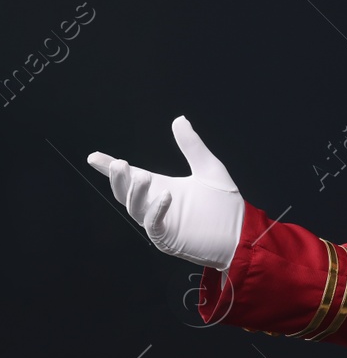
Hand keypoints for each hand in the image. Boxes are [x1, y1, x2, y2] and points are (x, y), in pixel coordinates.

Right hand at [88, 116, 245, 271]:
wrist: (242, 232)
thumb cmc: (225, 204)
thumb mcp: (209, 168)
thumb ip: (192, 146)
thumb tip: (179, 119)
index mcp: (161, 188)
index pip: (131, 177)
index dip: (110, 168)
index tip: (93, 157)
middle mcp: (155, 205)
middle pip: (125, 193)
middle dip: (118, 179)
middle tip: (119, 164)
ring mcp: (161, 223)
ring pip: (135, 209)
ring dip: (136, 192)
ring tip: (142, 175)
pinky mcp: (169, 238)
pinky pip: (154, 224)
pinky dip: (156, 209)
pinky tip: (166, 195)